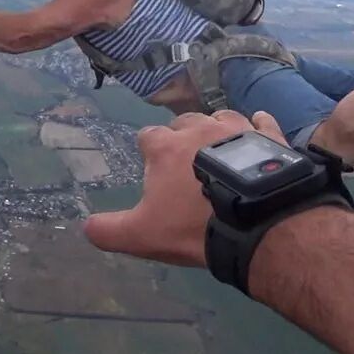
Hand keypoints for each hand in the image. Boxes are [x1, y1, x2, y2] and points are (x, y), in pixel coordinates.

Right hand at [83, 110, 285, 267]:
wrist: (256, 224)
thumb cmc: (192, 227)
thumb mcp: (141, 235)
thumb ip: (108, 230)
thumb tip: (86, 227)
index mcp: (166, 147)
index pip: (147, 137)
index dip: (149, 153)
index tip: (155, 172)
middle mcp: (199, 127)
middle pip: (183, 122)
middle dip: (182, 138)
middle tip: (188, 167)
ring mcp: (236, 128)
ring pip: (220, 118)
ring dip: (217, 132)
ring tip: (222, 155)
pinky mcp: (267, 137)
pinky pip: (260, 123)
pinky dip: (256, 129)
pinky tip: (257, 139)